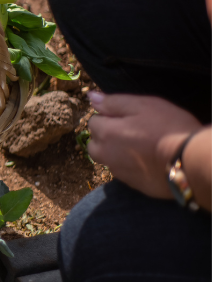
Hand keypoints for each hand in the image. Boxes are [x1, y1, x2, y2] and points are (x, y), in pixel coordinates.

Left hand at [87, 91, 201, 199]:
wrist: (190, 161)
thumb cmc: (168, 128)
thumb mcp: (143, 105)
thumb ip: (113, 102)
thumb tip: (91, 96)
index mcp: (106, 133)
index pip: (93, 122)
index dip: (108, 117)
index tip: (126, 117)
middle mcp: (106, 155)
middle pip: (94, 144)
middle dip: (104, 137)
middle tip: (129, 132)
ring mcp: (119, 172)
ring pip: (107, 160)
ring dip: (114, 152)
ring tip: (138, 146)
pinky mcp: (133, 185)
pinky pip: (122, 172)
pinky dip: (128, 165)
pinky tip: (145, 160)